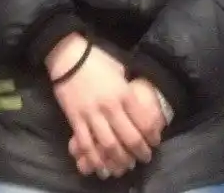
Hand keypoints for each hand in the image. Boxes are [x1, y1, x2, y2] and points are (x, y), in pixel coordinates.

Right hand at [46, 36, 155, 177]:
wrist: (69, 56)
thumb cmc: (97, 59)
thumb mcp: (119, 70)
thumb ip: (127, 89)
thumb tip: (136, 100)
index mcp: (123, 93)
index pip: (143, 121)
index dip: (151, 135)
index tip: (154, 142)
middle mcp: (110, 107)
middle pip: (129, 138)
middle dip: (140, 151)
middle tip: (144, 158)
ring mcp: (92, 115)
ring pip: (109, 146)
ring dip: (120, 159)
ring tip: (126, 165)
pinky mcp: (76, 120)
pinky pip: (86, 144)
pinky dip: (94, 158)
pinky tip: (101, 166)